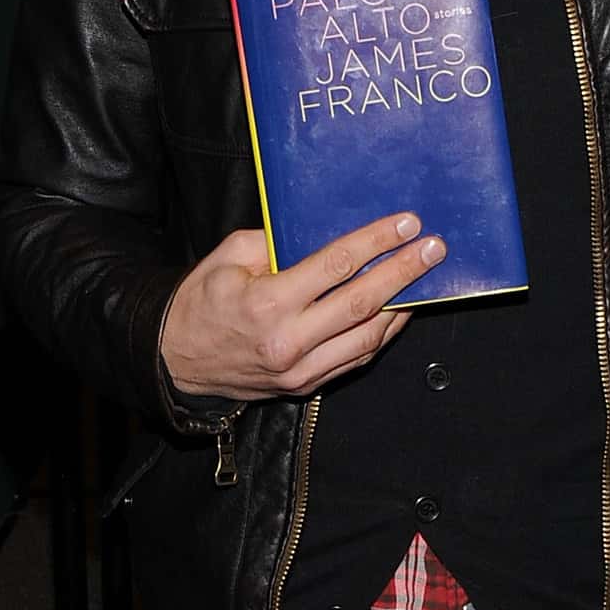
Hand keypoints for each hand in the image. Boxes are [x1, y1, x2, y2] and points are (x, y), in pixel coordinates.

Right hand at [160, 214, 444, 400]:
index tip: (407, 224)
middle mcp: (289, 341)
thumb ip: (271, 243)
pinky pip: (356, 359)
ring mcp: (300, 370)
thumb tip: (319, 233)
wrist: (174, 362)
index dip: (376, 242)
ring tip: (426, 278)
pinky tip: (399, 311)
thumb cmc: (201, 302)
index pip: (336, 265)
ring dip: (403, 306)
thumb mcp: (225, 258)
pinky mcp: (305, 386)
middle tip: (435, 248)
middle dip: (404, 271)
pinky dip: (383, 335)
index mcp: (267, 303)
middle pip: (362, 302)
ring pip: (368, 337)